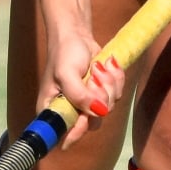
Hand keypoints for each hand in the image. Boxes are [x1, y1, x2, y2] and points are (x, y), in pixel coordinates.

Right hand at [41, 20, 123, 144]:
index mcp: (54, 111)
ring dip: (108, 84)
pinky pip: (117, 95)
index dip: (77, 131)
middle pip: (94, 122)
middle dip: (99, 97)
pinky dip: (115, 79)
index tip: (81, 122)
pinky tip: (105, 66)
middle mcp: (71, 111)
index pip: (65, 134)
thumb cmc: (64, 54)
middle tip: (92, 78)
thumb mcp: (67, 74)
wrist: (76, 35)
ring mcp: (88, 104)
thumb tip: (100, 112)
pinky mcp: (101, 94)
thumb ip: (80, 96)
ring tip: (96, 67)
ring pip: (108, 107)